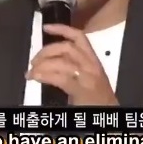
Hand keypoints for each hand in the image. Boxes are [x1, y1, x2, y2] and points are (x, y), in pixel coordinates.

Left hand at [27, 24, 142, 143]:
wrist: (110, 116)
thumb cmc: (98, 100)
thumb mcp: (89, 77)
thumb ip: (73, 66)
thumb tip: (49, 60)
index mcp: (94, 60)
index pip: (79, 37)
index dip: (62, 29)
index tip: (46, 27)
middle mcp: (91, 65)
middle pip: (66, 48)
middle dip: (46, 51)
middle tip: (33, 60)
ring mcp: (87, 76)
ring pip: (61, 61)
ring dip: (42, 64)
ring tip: (32, 72)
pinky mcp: (81, 89)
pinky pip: (59, 77)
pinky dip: (44, 75)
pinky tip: (36, 77)